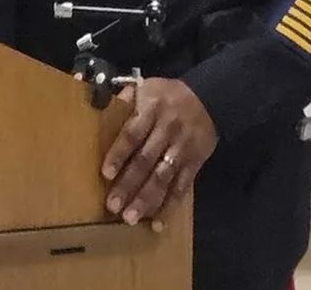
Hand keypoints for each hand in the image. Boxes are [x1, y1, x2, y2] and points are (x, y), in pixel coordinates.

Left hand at [101, 78, 217, 226]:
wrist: (210, 98)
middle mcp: (167, 130)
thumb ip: (126, 98)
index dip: (119, 154)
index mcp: (152, 110)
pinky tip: (157, 223)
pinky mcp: (195, 163)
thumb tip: (99, 107)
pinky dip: (170, 206)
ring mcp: (182, 149)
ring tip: (131, 217)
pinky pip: (182, 187)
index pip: (132, 134)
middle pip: (146, 160)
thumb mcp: (148, 87)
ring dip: (147, 199)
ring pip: (163, 177)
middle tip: (113, 206)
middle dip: (129, 184)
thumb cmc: (169, 95)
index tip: (106, 174)